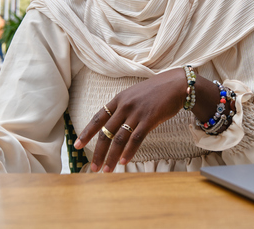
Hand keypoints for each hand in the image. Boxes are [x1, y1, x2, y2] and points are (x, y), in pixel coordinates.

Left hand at [74, 68, 188, 171]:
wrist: (176, 84)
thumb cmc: (156, 91)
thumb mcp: (134, 95)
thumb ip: (123, 109)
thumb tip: (115, 126)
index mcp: (118, 99)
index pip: (98, 118)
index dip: (87, 133)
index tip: (77, 145)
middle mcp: (124, 106)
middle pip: (106, 132)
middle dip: (98, 152)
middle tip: (93, 167)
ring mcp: (136, 113)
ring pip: (119, 138)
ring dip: (112, 156)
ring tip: (107, 170)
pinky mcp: (149, 119)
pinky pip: (136, 138)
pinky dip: (129, 152)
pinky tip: (124, 162)